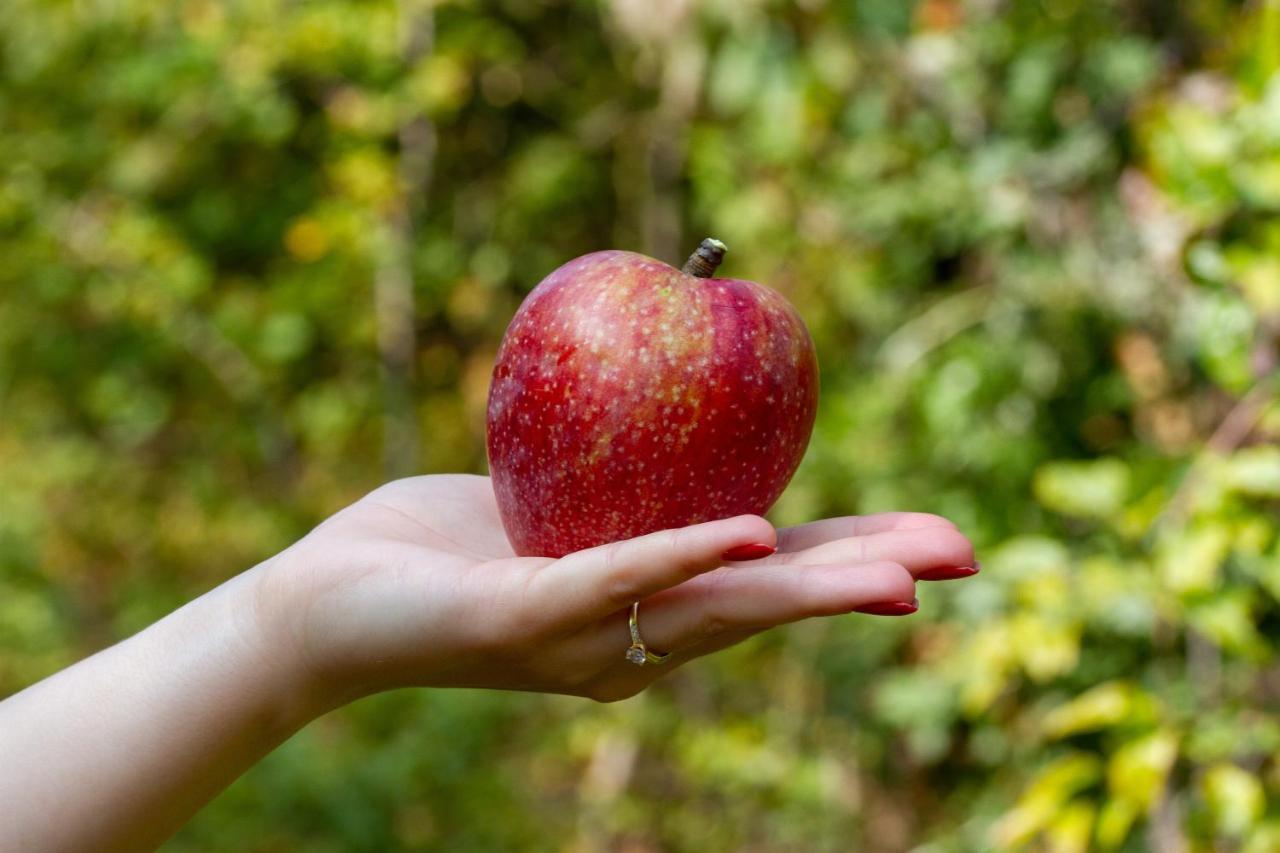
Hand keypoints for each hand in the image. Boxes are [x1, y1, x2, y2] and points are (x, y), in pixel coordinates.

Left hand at [255, 475, 975, 705]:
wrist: (322, 607)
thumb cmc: (432, 548)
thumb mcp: (539, 503)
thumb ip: (608, 476)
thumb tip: (656, 385)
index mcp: (639, 606)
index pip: (759, 580)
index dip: (843, 562)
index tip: (925, 543)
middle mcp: (627, 640)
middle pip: (763, 606)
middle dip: (864, 582)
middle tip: (961, 559)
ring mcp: (580, 640)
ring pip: (713, 610)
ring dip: (808, 589)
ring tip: (896, 575)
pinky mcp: (523, 622)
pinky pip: (614, 580)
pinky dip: (685, 557)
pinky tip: (751, 539)